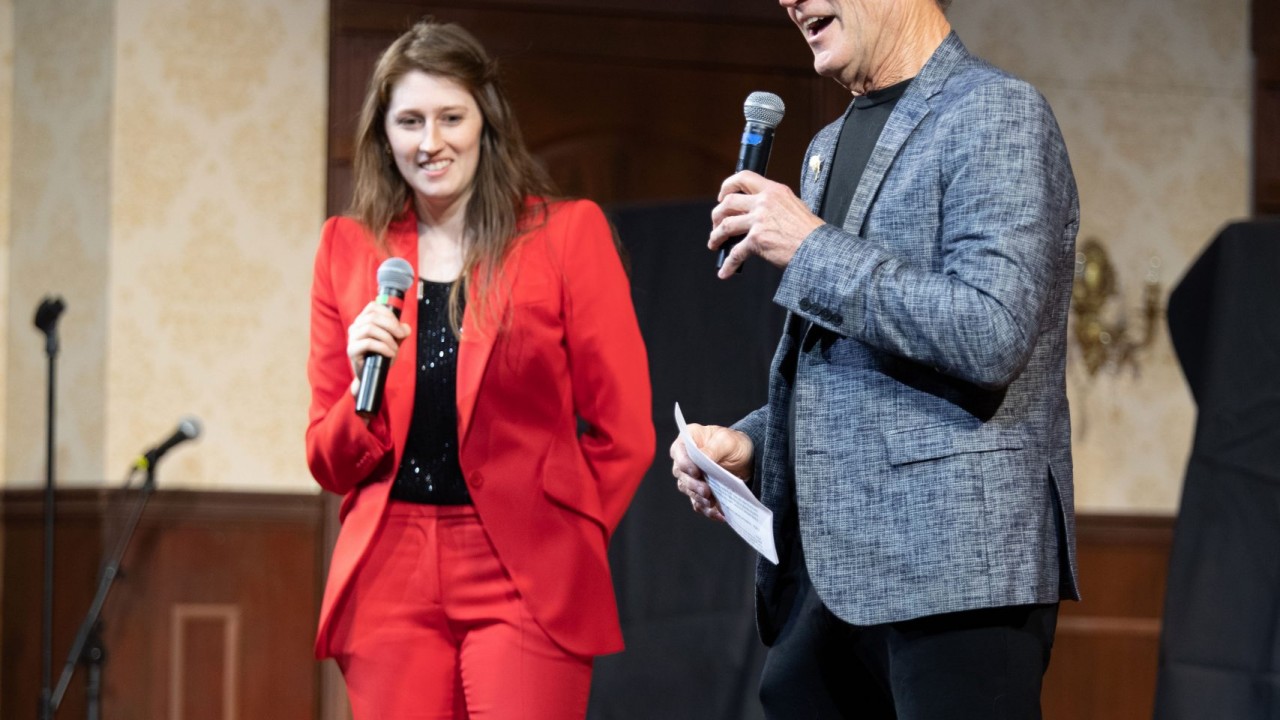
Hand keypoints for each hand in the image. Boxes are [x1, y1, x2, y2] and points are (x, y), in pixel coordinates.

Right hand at [346, 302, 410, 395]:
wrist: (373, 375)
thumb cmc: (381, 355)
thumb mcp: (394, 341)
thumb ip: (400, 333)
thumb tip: (406, 328)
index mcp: (363, 320)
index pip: (373, 307)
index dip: (388, 314)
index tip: (400, 326)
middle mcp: (355, 326)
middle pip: (373, 317)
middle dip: (391, 325)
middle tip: (402, 335)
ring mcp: (352, 338)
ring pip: (370, 328)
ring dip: (387, 338)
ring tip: (395, 349)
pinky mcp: (351, 350)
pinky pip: (368, 343)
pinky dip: (383, 347)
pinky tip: (390, 354)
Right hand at [670, 424, 753, 521]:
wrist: (745, 458)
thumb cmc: (733, 443)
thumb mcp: (727, 440)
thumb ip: (713, 448)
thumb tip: (703, 457)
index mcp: (688, 440)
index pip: (679, 452)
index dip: (685, 463)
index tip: (696, 472)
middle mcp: (685, 459)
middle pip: (682, 475)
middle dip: (694, 485)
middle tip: (706, 491)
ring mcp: (690, 477)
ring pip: (688, 490)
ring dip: (700, 498)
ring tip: (713, 503)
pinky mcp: (698, 492)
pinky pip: (698, 503)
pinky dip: (708, 510)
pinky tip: (719, 514)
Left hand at [709, 171, 823, 278]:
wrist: (817, 248)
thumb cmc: (809, 231)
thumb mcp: (793, 206)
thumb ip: (773, 204)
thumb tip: (755, 212)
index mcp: (773, 190)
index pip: (743, 178)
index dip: (727, 186)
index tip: (722, 196)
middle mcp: (764, 202)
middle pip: (728, 203)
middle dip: (717, 215)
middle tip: (716, 224)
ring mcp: (759, 220)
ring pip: (725, 225)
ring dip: (716, 236)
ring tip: (714, 243)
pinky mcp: (756, 240)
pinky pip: (735, 253)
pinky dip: (728, 264)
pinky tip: (725, 271)